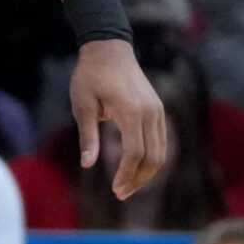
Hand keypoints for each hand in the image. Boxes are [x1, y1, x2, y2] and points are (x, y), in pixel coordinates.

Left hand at [71, 38, 169, 197]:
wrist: (109, 49)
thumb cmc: (90, 76)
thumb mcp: (82, 105)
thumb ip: (87, 136)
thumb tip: (87, 165)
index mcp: (131, 112)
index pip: (135, 153)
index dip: (127, 175)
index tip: (115, 189)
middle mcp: (150, 113)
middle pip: (153, 157)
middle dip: (138, 179)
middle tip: (120, 194)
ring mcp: (157, 111)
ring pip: (161, 152)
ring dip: (147, 172)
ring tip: (128, 186)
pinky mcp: (158, 110)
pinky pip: (161, 141)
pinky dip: (152, 158)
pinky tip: (136, 168)